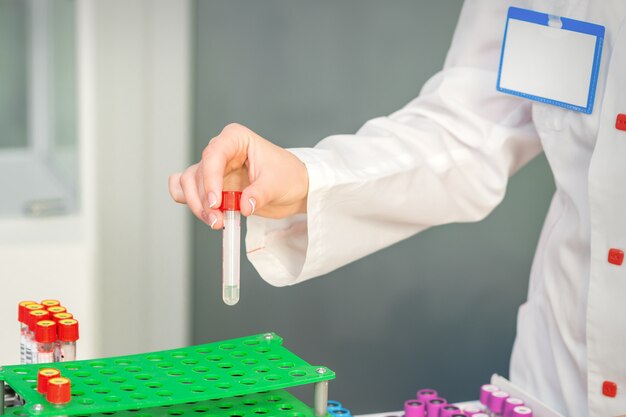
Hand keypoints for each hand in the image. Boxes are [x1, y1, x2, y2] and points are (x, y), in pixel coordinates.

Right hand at [169, 123, 308, 228]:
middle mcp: (221, 151)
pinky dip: (190, 203)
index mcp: (236, 139)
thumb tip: (244, 206)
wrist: (294, 188)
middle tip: (217, 220)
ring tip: (217, 222)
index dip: (210, 179)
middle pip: (197, 173)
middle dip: (203, 200)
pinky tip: (205, 214)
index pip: (213, 155)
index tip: (216, 202)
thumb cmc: (288, 176)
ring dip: (197, 206)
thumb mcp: (277, 184)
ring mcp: (214, 169)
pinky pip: (187, 190)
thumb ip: (259, 194)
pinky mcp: (212, 186)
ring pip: (189, 184)